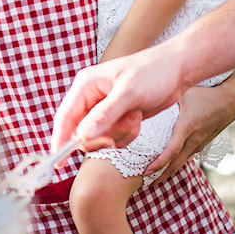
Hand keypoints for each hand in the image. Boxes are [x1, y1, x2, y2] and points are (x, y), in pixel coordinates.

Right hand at [52, 42, 186, 151]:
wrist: (176, 70)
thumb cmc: (152, 72)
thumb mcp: (129, 93)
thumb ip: (105, 115)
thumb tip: (82, 136)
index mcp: (86, 85)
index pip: (65, 117)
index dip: (60, 140)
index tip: (58, 163)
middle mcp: (90, 97)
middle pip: (82, 132)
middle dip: (103, 135)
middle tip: (120, 131)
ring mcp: (103, 109)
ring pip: (100, 137)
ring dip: (119, 133)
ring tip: (135, 116)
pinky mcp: (116, 117)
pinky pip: (113, 137)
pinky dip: (127, 134)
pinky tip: (138, 118)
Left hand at [144, 72, 234, 178]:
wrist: (230, 101)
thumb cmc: (204, 92)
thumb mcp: (184, 92)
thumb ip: (166, 98)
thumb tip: (143, 100)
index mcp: (187, 126)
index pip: (172, 151)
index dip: (159, 164)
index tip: (145, 171)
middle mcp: (194, 139)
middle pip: (175, 163)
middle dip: (159, 175)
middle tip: (143, 182)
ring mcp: (200, 143)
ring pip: (182, 162)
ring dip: (167, 171)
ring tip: (151, 178)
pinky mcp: (202, 143)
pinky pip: (187, 156)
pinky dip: (176, 163)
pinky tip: (166, 166)